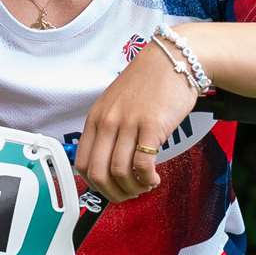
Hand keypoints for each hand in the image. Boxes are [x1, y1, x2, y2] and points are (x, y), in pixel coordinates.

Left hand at [74, 42, 198, 200]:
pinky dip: (147, 179)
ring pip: (119, 172)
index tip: (110, 189)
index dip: (95, 185)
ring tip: (145, 185)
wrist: (174, 59)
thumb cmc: (148, 83)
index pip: (82, 164)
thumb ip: (110, 130)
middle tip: (128, 195)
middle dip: (112, 193)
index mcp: (95, 118)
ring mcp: (128, 123)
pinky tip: (154, 178)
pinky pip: (142, 165)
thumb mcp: (117, 104)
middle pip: (98, 173)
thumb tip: (110, 165)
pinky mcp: (151, 126)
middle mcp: (107, 121)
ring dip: (132, 188)